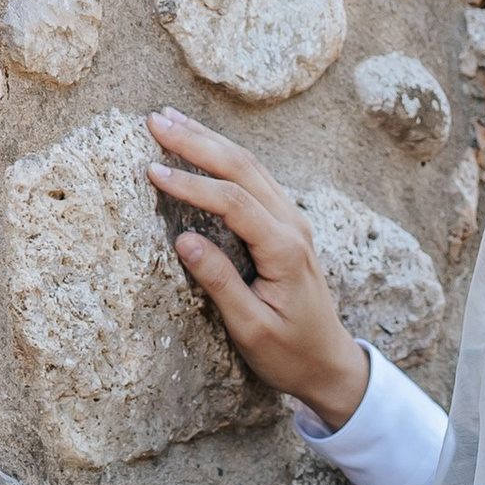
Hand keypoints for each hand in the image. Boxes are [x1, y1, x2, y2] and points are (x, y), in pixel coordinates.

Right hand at [144, 111, 368, 428]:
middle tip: (154, 121)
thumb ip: (220, 283)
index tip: (153, 171)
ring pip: (250, 166)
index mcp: (285, 251)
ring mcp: (293, 222)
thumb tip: (183, 241)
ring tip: (169, 119)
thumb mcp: (252, 329)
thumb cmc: (291, 355)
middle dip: (197, 141)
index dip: (191, 183)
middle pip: (243, 168)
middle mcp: (293, 227)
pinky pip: (255, 179)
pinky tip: (201, 144)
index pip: (232, 201)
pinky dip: (224, 156)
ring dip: (209, 140)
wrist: (330, 365)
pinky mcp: (287, 226)